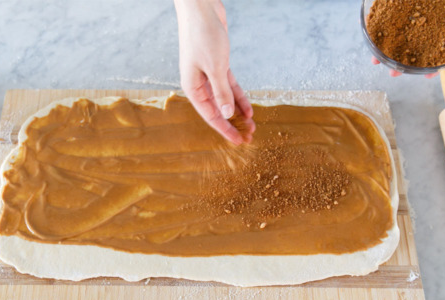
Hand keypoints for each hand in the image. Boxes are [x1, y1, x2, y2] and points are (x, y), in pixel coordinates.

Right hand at [174, 0, 254, 144]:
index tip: (238, 142)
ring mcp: (208, 75)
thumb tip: (228, 114)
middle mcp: (199, 84)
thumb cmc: (202, 35)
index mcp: (193, 88)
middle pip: (219, 110)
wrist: (200, 8)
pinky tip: (249, 108)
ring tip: (252, 125)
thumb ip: (222, 92)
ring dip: (238, 112)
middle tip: (249, 136)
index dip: (225, 130)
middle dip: (234, 124)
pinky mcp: (218, 65)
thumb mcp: (215, 67)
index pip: (211, 116)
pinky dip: (239, 97)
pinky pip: (229, 87)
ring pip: (225, 100)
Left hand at [372, 0, 444, 77]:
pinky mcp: (386, 8)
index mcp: (435, 24)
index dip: (433, 64)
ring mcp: (400, 17)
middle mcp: (417, 23)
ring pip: (391, 40)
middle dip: (402, 64)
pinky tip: (370, 45)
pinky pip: (377, 24)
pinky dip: (372, 34)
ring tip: (378, 63)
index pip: (434, 49)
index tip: (430, 75)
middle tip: (396, 73)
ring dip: (383, 54)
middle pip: (409, 49)